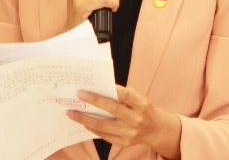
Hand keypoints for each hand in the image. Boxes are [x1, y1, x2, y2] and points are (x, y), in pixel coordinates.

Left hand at [67, 86, 181, 158]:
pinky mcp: (124, 143)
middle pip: (112, 110)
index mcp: (141, 104)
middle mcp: (136, 119)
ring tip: (72, 113)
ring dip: (85, 119)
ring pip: (104, 126)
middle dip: (94, 102)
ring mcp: (130, 133)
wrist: (156, 130)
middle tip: (78, 96)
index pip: (125, 95)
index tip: (95, 85)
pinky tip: (83, 122)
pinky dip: (92, 128)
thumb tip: (99, 89)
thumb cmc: (143, 109)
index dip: (109, 90)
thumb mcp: (138, 98)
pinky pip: (104, 135)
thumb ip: (122, 94)